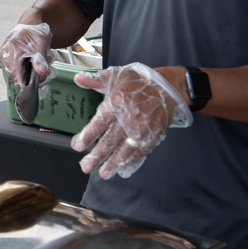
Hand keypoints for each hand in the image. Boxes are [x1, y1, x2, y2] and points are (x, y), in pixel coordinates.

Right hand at [0, 23, 52, 87]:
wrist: (31, 23)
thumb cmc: (34, 32)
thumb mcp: (40, 45)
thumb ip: (40, 60)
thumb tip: (41, 72)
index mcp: (8, 53)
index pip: (16, 78)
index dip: (29, 81)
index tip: (41, 76)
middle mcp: (4, 56)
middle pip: (18, 77)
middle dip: (33, 74)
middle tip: (45, 66)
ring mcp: (5, 57)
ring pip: (20, 74)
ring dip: (33, 71)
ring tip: (42, 61)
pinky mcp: (9, 58)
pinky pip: (19, 69)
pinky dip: (29, 67)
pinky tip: (36, 60)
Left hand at [71, 62, 191, 178]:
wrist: (169, 86)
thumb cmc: (140, 80)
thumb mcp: (116, 75)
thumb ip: (96, 80)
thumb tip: (78, 79)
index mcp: (117, 102)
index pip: (99, 122)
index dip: (88, 135)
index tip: (78, 146)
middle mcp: (130, 118)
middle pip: (111, 140)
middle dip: (98, 155)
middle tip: (86, 167)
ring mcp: (143, 129)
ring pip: (126, 149)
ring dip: (114, 163)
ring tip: (104, 173)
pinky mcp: (155, 135)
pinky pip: (141, 151)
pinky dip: (133, 161)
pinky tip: (124, 169)